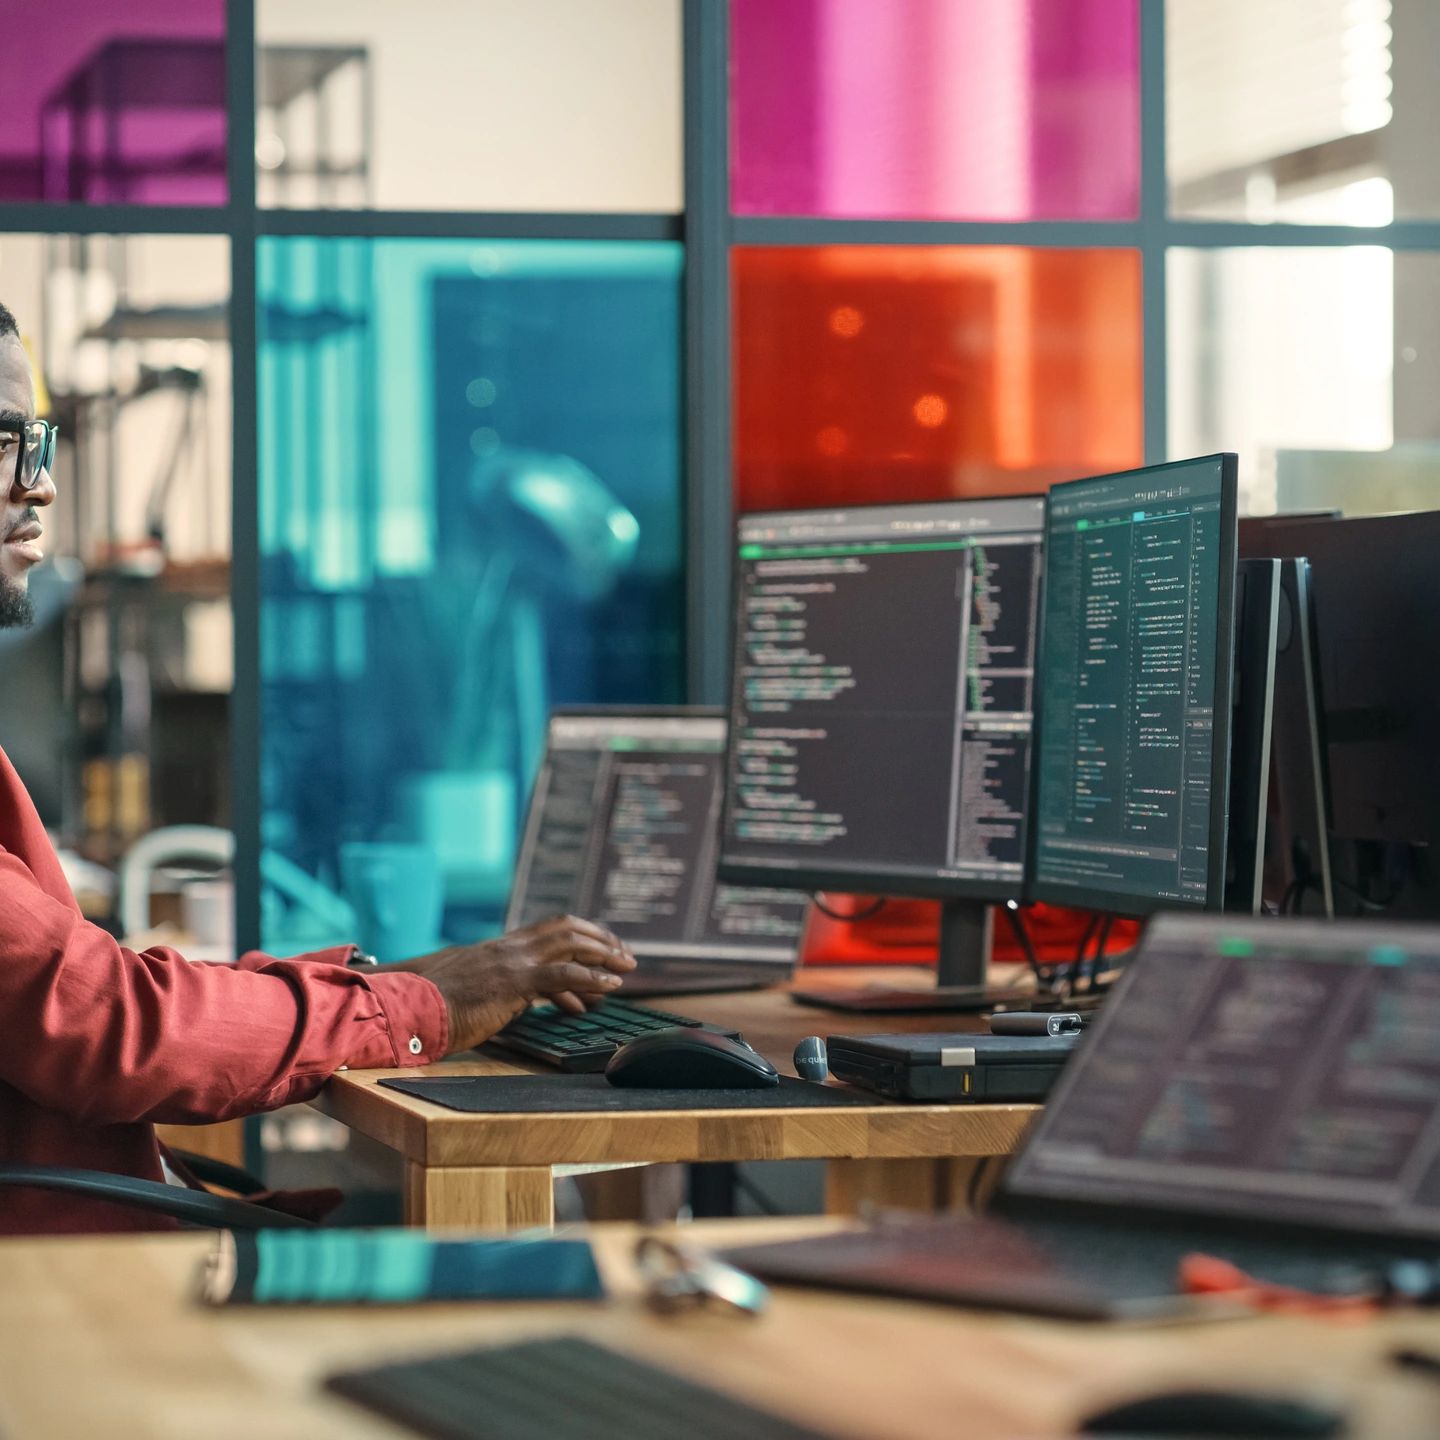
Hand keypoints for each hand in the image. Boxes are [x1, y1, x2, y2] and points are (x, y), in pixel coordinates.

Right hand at [395, 915, 636, 1053]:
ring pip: (570, 943)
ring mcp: (510, 962)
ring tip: (626, 967)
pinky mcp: (512, 982)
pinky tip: (610, 987)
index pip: (547, 930)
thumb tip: (514, 1003)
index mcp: (497, 948)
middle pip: (565, 928)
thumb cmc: (427, 1006)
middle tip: (623, 954)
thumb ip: (493, 991)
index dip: (579, 934)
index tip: (600, 947)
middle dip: (599, 938)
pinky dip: (592, 979)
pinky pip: (563, 975)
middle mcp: (507, 947)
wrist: (403, 1007)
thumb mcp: (467, 992)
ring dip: (604, 953)